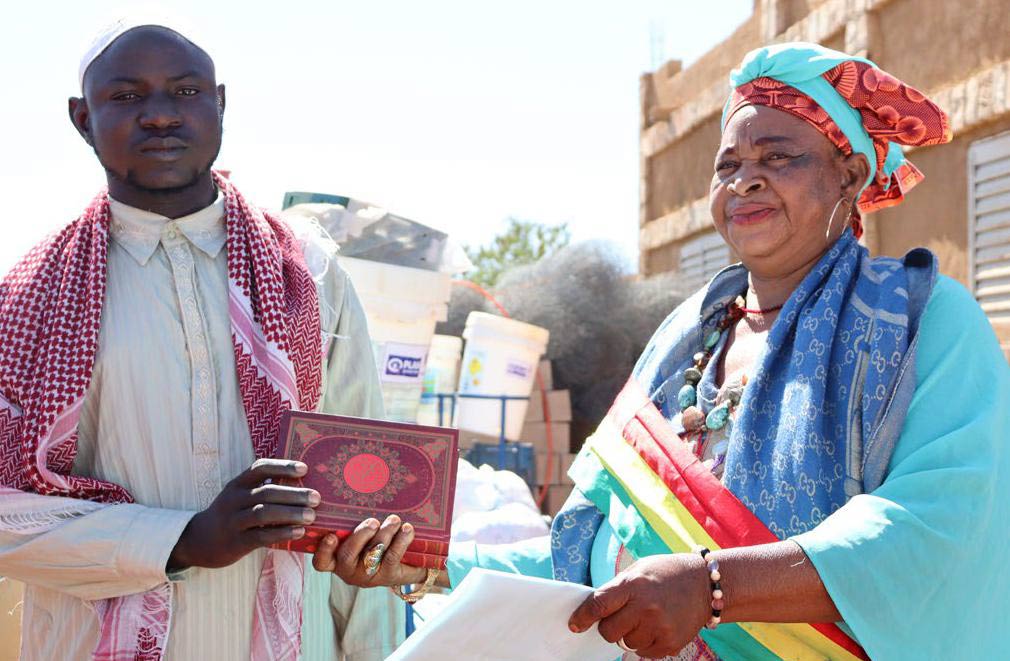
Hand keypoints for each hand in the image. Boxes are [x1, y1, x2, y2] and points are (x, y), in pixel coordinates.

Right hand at [168, 459, 319, 569]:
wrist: (199, 541)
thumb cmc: (232, 514)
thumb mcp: (240, 496)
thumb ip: (263, 488)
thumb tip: (303, 483)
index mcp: (238, 484)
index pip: (260, 468)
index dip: (283, 466)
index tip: (304, 469)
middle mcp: (234, 499)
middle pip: (266, 492)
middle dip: (294, 494)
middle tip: (316, 497)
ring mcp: (233, 521)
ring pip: (264, 513)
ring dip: (290, 513)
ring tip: (312, 515)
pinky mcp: (235, 542)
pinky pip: (261, 536)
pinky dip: (282, 533)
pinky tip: (299, 532)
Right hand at [312, 515, 426, 587]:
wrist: (400, 568)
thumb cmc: (371, 544)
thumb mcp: (357, 535)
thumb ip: (348, 520)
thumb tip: (350, 485)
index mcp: (336, 560)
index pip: (322, 561)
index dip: (324, 551)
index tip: (330, 536)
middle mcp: (349, 570)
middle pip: (348, 555)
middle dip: (361, 536)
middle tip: (373, 521)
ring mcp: (369, 574)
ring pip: (373, 555)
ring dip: (385, 535)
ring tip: (394, 520)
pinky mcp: (388, 575)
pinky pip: (393, 558)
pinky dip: (400, 542)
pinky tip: (407, 530)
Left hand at [568, 554, 709, 658]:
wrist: (705, 584)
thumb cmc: (666, 573)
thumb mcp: (638, 570)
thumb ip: (616, 589)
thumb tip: (593, 611)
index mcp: (634, 585)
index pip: (599, 605)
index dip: (582, 617)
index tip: (574, 625)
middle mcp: (646, 607)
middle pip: (608, 631)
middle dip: (609, 626)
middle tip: (621, 615)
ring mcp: (659, 627)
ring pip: (626, 643)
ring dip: (629, 634)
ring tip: (645, 617)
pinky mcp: (670, 643)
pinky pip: (643, 652)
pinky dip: (644, 642)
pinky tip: (656, 626)